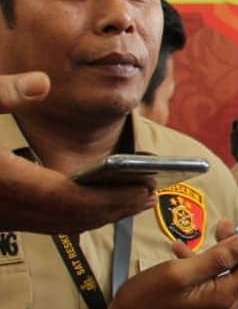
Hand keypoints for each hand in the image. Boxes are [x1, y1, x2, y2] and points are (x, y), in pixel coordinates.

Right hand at [0, 71, 153, 232]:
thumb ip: (4, 94)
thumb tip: (43, 82)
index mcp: (6, 181)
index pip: (71, 198)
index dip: (112, 196)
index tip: (145, 187)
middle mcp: (7, 208)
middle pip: (75, 217)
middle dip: (117, 207)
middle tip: (152, 194)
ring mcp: (4, 218)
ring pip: (63, 226)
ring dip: (102, 215)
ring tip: (136, 199)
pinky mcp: (3, 219)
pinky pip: (49, 225)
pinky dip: (79, 217)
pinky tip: (98, 204)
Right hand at [95, 221, 237, 308]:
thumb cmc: (144, 304)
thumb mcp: (178, 274)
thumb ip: (215, 258)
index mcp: (226, 296)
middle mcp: (228, 304)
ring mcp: (218, 307)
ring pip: (237, 270)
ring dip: (231, 248)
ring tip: (218, 226)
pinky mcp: (206, 307)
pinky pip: (218, 278)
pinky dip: (210, 261)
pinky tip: (186, 250)